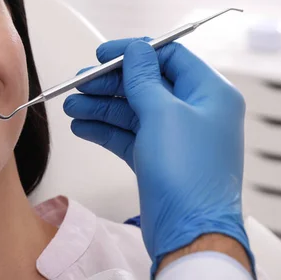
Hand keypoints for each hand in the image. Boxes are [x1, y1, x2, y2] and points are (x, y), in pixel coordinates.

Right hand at [63, 38, 253, 274]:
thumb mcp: (163, 113)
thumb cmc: (187, 172)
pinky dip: (103, 130)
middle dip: (108, 84)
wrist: (188, 231)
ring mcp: (174, 136)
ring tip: (72, 108)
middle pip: (144, 84)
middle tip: (78, 85)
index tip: (102, 55)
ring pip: (131, 111)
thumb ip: (143, 78)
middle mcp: (193, 112)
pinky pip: (126, 134)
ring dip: (99, 107)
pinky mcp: (156, 157)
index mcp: (208, 93)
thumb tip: (136, 49)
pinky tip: (81, 127)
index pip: (168, 57)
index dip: (133, 53)